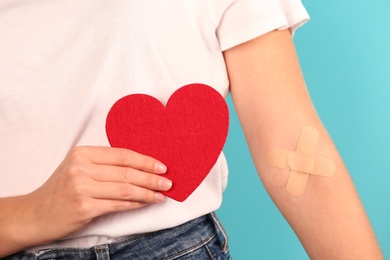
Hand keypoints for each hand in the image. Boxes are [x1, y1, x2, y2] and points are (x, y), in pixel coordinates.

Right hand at [24, 146, 171, 245]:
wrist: (35, 214)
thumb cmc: (61, 190)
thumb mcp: (78, 168)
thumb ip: (103, 165)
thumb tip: (140, 168)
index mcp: (82, 153)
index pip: (122, 155)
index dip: (145, 160)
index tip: (161, 166)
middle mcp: (81, 168)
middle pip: (126, 171)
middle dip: (151, 177)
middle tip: (168, 182)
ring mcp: (81, 188)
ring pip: (125, 188)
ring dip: (147, 192)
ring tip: (161, 194)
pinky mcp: (84, 207)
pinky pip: (118, 204)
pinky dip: (135, 204)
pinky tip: (146, 203)